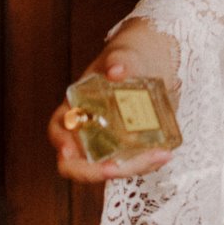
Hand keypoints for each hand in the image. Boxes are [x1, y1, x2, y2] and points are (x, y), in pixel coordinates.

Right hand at [47, 18, 179, 184]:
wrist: (154, 59)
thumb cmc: (130, 55)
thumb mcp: (124, 53)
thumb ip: (120, 60)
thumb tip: (116, 71)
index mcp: (76, 105)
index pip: (58, 130)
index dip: (61, 144)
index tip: (70, 151)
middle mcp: (88, 129)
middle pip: (78, 162)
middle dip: (93, 171)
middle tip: (116, 169)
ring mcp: (109, 141)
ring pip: (109, 167)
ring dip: (131, 167)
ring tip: (158, 156)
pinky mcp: (130, 147)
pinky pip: (133, 162)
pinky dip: (146, 162)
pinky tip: (165, 153)